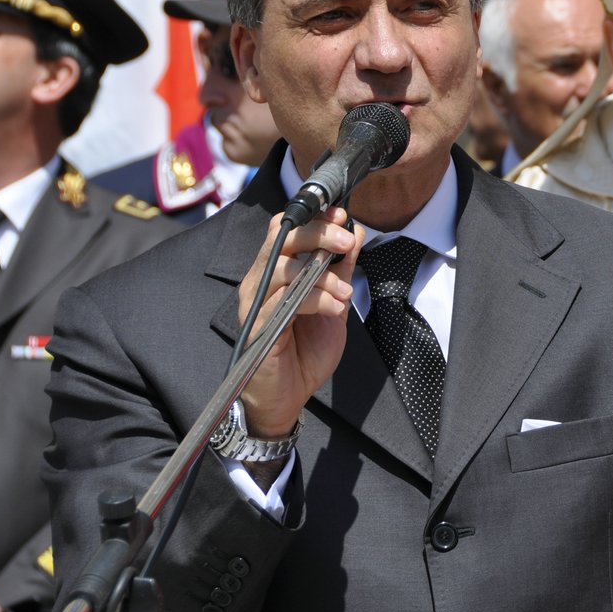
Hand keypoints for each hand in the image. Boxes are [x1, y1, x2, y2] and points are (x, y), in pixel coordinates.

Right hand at [236, 208, 363, 437]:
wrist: (288, 397)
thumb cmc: (305, 350)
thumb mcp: (335, 303)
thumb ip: (342, 268)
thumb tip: (356, 231)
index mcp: (277, 271)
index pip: (287, 229)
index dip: (314, 218)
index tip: (343, 214)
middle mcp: (261, 281)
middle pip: (282, 239)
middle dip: (318, 233)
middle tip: (347, 241)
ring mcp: (256, 303)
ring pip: (283, 267)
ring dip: (322, 275)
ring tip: (345, 294)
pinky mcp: (258, 326)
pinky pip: (283, 302)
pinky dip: (315, 300)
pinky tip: (335, 308)